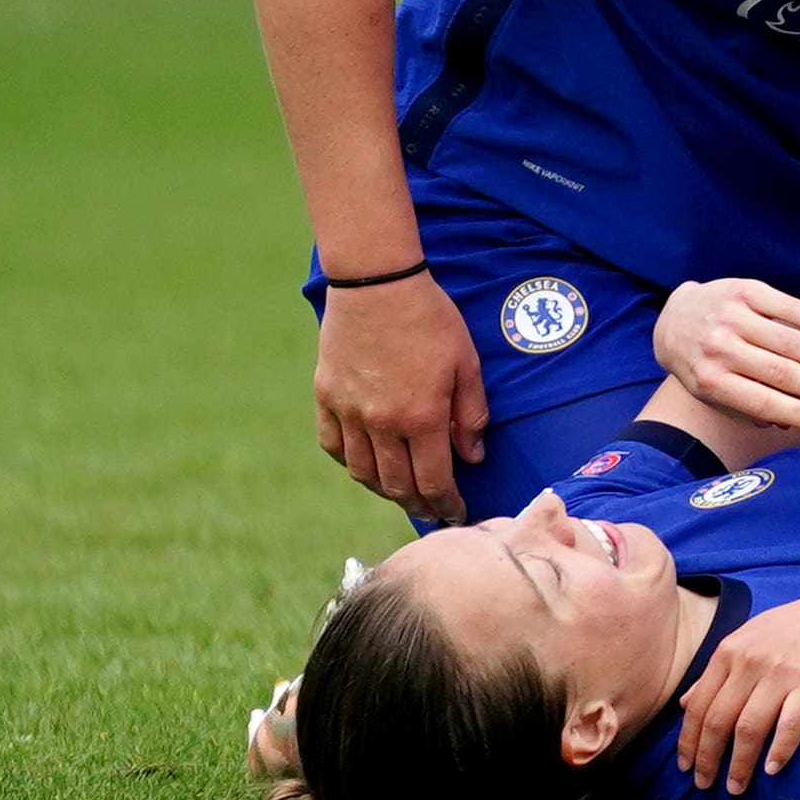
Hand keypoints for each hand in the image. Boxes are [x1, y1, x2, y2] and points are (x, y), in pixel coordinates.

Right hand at [312, 274, 488, 521]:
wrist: (377, 285)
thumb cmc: (431, 319)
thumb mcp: (467, 363)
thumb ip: (471, 414)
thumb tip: (473, 456)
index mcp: (421, 416)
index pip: (433, 479)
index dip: (446, 503)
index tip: (455, 514)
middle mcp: (381, 423)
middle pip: (396, 484)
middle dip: (417, 503)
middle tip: (431, 510)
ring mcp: (348, 413)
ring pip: (362, 472)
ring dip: (384, 490)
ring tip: (402, 493)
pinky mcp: (325, 398)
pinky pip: (333, 446)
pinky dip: (350, 463)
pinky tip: (366, 466)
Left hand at [653, 278, 799, 431]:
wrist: (675, 320)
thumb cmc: (704, 365)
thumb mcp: (714, 394)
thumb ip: (748, 409)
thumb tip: (790, 424)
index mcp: (708, 380)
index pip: (760, 400)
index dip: (798, 411)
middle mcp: (718, 348)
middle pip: (781, 372)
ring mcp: (732, 317)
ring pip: (791, 342)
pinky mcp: (745, 291)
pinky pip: (791, 308)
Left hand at [676, 581, 799, 790]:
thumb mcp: (752, 637)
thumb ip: (720, 670)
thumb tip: (685, 703)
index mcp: (731, 650)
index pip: (699, 705)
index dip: (689, 741)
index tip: (685, 767)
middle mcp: (751, 661)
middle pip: (719, 721)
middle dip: (708, 759)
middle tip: (704, 784)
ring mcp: (783, 671)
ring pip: (749, 728)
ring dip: (739, 764)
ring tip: (736, 786)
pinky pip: (791, 724)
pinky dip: (779, 750)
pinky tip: (773, 769)